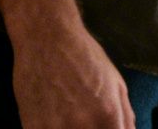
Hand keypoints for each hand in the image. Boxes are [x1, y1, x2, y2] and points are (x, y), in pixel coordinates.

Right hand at [11, 19, 133, 128]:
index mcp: (108, 115)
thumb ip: (126, 116)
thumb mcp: (116, 83)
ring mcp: (55, 128)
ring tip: (71, 121)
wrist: (46, 38)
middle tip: (89, 123)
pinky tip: (55, 123)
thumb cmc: (85, 57)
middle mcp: (83, 125)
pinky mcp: (32, 128)